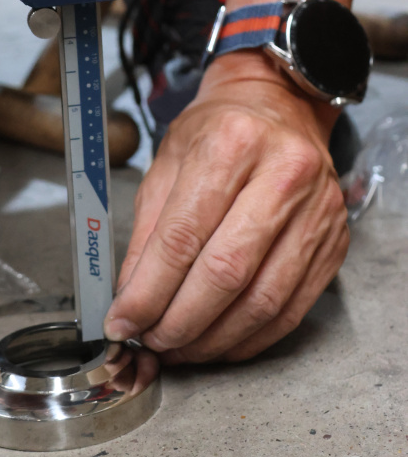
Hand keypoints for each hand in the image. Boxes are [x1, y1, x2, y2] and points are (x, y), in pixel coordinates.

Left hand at [104, 51, 348, 361]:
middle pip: (225, 273)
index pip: (182, 236)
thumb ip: (148, 231)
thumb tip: (130, 297)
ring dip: (213, 338)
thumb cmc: (220, 132)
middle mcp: (283, 175)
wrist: (281, 108)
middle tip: (151, 341)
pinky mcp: (334, 244)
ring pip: (262, 300)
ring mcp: (317, 213)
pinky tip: (219, 341)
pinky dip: (250, 338)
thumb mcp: (168, 161)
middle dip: (179, 321)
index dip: (148, 291)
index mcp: (232, 145)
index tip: (123, 322)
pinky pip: (291, 309)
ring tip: (180, 348)